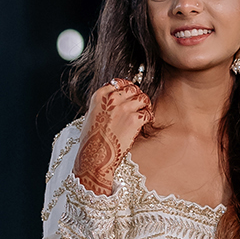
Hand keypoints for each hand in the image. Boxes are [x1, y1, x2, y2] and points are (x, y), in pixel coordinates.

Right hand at [74, 79, 152, 194]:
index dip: (126, 87)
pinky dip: (148, 116)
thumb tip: (111, 102)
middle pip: (132, 88)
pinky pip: (147, 112)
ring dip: (145, 104)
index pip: (118, 83)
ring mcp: (124, 108)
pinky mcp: (134, 120)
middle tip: (140, 103)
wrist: (95, 156)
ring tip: (145, 110)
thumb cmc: (91, 140)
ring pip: (142, 98)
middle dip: (137, 94)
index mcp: (100, 95)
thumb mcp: (91, 115)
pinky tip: (146, 121)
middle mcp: (112, 99)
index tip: (130, 93)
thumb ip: (102, 105)